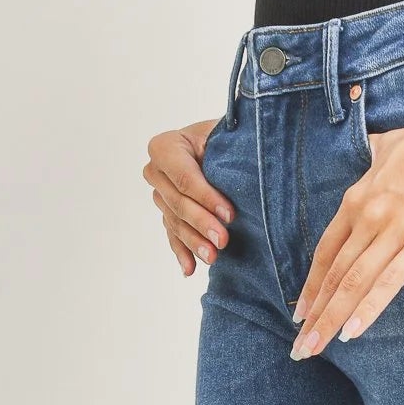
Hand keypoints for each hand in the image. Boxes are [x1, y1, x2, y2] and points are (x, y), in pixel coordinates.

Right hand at [146, 116, 231, 276]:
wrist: (222, 144)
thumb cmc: (227, 137)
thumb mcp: (226, 135)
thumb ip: (228, 146)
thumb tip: (248, 163)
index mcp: (165, 147)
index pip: (184, 176)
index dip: (206, 197)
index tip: (229, 214)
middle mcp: (156, 171)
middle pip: (178, 202)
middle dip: (202, 223)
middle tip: (223, 240)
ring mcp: (160, 195)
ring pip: (175, 222)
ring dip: (194, 242)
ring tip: (213, 257)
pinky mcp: (168, 214)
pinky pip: (173, 235)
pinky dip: (183, 252)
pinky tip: (190, 269)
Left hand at [291, 113, 403, 355]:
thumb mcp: (390, 145)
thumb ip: (375, 156)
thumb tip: (374, 150)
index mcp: (357, 199)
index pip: (325, 252)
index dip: (310, 285)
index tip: (299, 311)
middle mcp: (367, 218)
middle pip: (332, 274)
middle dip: (313, 314)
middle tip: (299, 346)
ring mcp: (393, 231)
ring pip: (352, 284)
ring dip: (330, 319)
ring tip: (313, 348)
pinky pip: (388, 282)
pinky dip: (367, 310)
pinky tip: (352, 332)